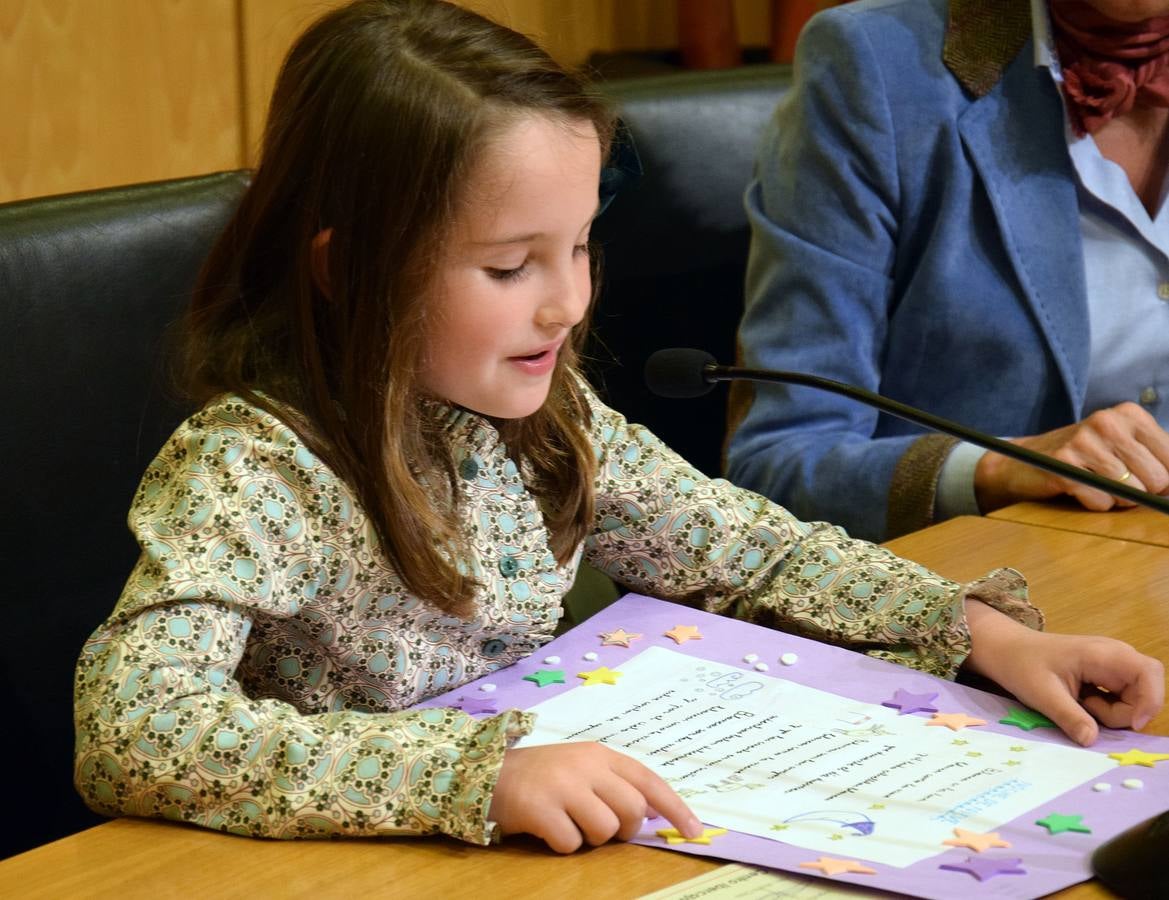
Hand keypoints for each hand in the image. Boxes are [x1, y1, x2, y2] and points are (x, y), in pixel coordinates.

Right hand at [488, 742, 701, 852]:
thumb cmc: (541, 776)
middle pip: (632, 810)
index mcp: (600, 754)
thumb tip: (654, 812)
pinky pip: (571, 843)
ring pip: (605, 830)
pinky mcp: (541, 808)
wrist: (487, 774)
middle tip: (600, 827)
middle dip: (624, 830)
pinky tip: (548, 829)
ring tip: (569, 823)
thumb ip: (616, 784)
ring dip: (591, 838)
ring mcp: (562, 785)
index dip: (676, 807)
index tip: (694, 831)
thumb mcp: (582, 769)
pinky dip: (563, 845)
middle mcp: (585, 765)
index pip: (649, 780)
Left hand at [962, 602, 1164, 745]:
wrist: (1006, 650)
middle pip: (1144, 693)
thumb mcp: (1042, 694)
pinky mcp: (1106, 677)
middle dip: (1123, 713)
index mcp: (1104, 653)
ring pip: (1133, 701)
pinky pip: (1120, 701)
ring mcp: (1112, 667)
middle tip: (1086, 709)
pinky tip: (1080, 701)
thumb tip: (1092, 741)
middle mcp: (1115, 657)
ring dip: (1110, 713)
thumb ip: (1069, 716)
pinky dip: (1104, 709)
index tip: (1133, 725)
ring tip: (1077, 702)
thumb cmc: (1022, 665)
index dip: (1151, 700)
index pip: (1149, 672)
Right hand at [974, 402, 1168, 511]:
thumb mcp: (1121, 446)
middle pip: (1157, 479)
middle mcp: (1107, 422)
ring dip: (1117, 500)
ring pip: (1130, 493)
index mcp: (1129, 414)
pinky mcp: (1064, 465)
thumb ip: (1155, 461)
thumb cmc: (1082, 457)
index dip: (1166, 481)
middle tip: (1119, 485)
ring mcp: (1084, 442)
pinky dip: (1094, 504)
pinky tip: (1080, 490)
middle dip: (1142, 492)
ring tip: (1097, 485)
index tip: (1152, 485)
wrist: (1024, 460)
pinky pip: (1101, 501)